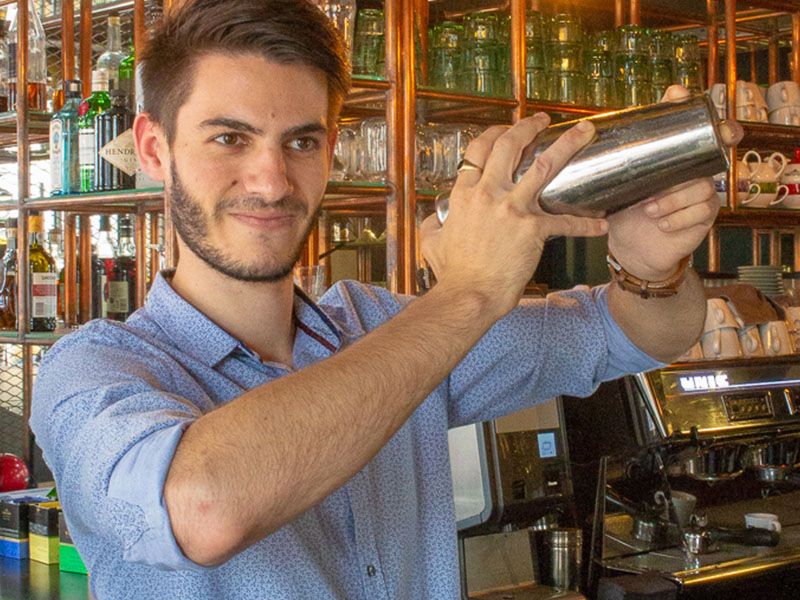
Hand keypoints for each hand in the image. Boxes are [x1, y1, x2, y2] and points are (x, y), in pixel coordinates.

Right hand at [420, 113, 607, 318]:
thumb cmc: (453, 272)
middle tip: (543, 120)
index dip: (495, 133)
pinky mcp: (533, 229)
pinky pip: (565, 222)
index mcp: (464, 194)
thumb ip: (433, 223)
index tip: (507, 128)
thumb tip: (434, 220)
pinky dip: (586, 223)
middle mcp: (488, 194)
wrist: (469, 294)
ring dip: (567, 144)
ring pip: (544, 165)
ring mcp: (512, 209)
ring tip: (584, 131)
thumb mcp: (431, 241)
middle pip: (511, 145)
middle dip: (529, 126)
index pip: (479, 150)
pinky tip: (601, 225)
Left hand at [606, 85, 743, 281]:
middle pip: (707, 154)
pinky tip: (662, 223)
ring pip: (700, 188)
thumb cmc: (626, 211)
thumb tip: (584, 137)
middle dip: (697, 157)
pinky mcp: (705, 216)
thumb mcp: (617, 185)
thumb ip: (611, 166)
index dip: (690, 108)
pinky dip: (679, 217)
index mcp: (674, 159)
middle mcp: (693, 170)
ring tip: (649, 209)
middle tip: (671, 173)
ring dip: (673, 199)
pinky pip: (702, 212)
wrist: (633, 246)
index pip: (691, 126)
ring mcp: (702, 192)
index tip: (677, 94)